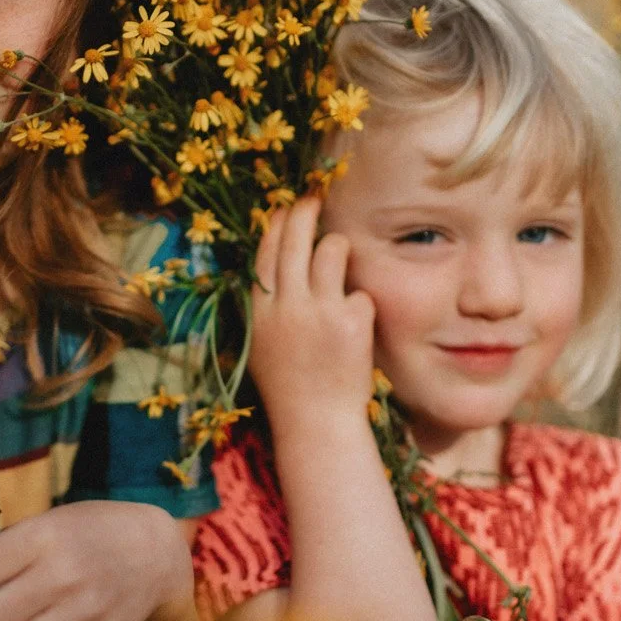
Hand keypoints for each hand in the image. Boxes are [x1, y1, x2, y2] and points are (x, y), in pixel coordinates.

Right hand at [250, 199, 375, 443]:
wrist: (316, 422)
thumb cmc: (289, 387)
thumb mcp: (262, 344)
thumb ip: (267, 307)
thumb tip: (276, 268)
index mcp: (260, 310)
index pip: (266, 252)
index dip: (277, 225)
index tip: (284, 209)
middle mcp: (286, 305)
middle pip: (297, 239)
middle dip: (306, 211)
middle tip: (314, 198)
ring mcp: (320, 311)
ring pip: (333, 251)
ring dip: (338, 249)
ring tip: (339, 262)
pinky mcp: (351, 321)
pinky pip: (360, 291)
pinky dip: (360, 304)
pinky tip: (354, 328)